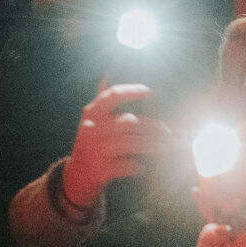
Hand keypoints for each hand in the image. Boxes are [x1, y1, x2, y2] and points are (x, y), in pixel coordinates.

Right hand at [61, 84, 171, 209]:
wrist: (76, 175)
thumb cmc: (90, 142)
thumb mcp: (91, 119)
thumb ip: (102, 100)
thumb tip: (109, 71)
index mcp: (92, 113)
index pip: (113, 95)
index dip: (133, 91)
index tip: (152, 92)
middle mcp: (94, 129)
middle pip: (129, 122)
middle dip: (152, 126)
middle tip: (168, 130)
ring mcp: (97, 149)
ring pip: (132, 144)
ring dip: (152, 145)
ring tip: (166, 145)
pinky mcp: (101, 169)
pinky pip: (126, 165)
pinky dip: (136, 167)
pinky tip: (143, 168)